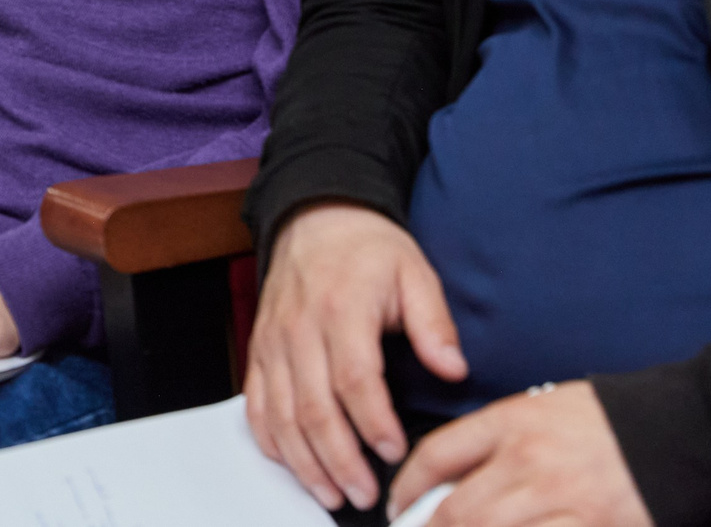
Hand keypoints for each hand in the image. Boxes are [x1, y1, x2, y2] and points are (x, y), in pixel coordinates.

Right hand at [246, 202, 466, 510]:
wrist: (316, 217)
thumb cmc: (368, 249)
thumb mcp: (416, 273)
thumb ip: (435, 325)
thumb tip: (453, 370)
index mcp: (341, 308)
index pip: (355, 378)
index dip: (373, 422)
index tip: (396, 453)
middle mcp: (300, 328)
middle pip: (313, 407)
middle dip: (339, 459)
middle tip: (365, 494)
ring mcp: (274, 341)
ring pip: (281, 413)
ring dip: (305, 460)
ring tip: (332, 493)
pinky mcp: (260, 349)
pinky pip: (256, 402)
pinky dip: (270, 438)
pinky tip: (292, 462)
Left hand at [388, 383, 649, 526]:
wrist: (691, 429)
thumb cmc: (616, 419)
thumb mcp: (545, 407)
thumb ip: (499, 439)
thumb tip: (452, 477)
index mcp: (514, 422)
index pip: (437, 455)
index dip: (408, 486)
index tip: (397, 504)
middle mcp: (531, 463)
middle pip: (456, 510)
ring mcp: (564, 501)